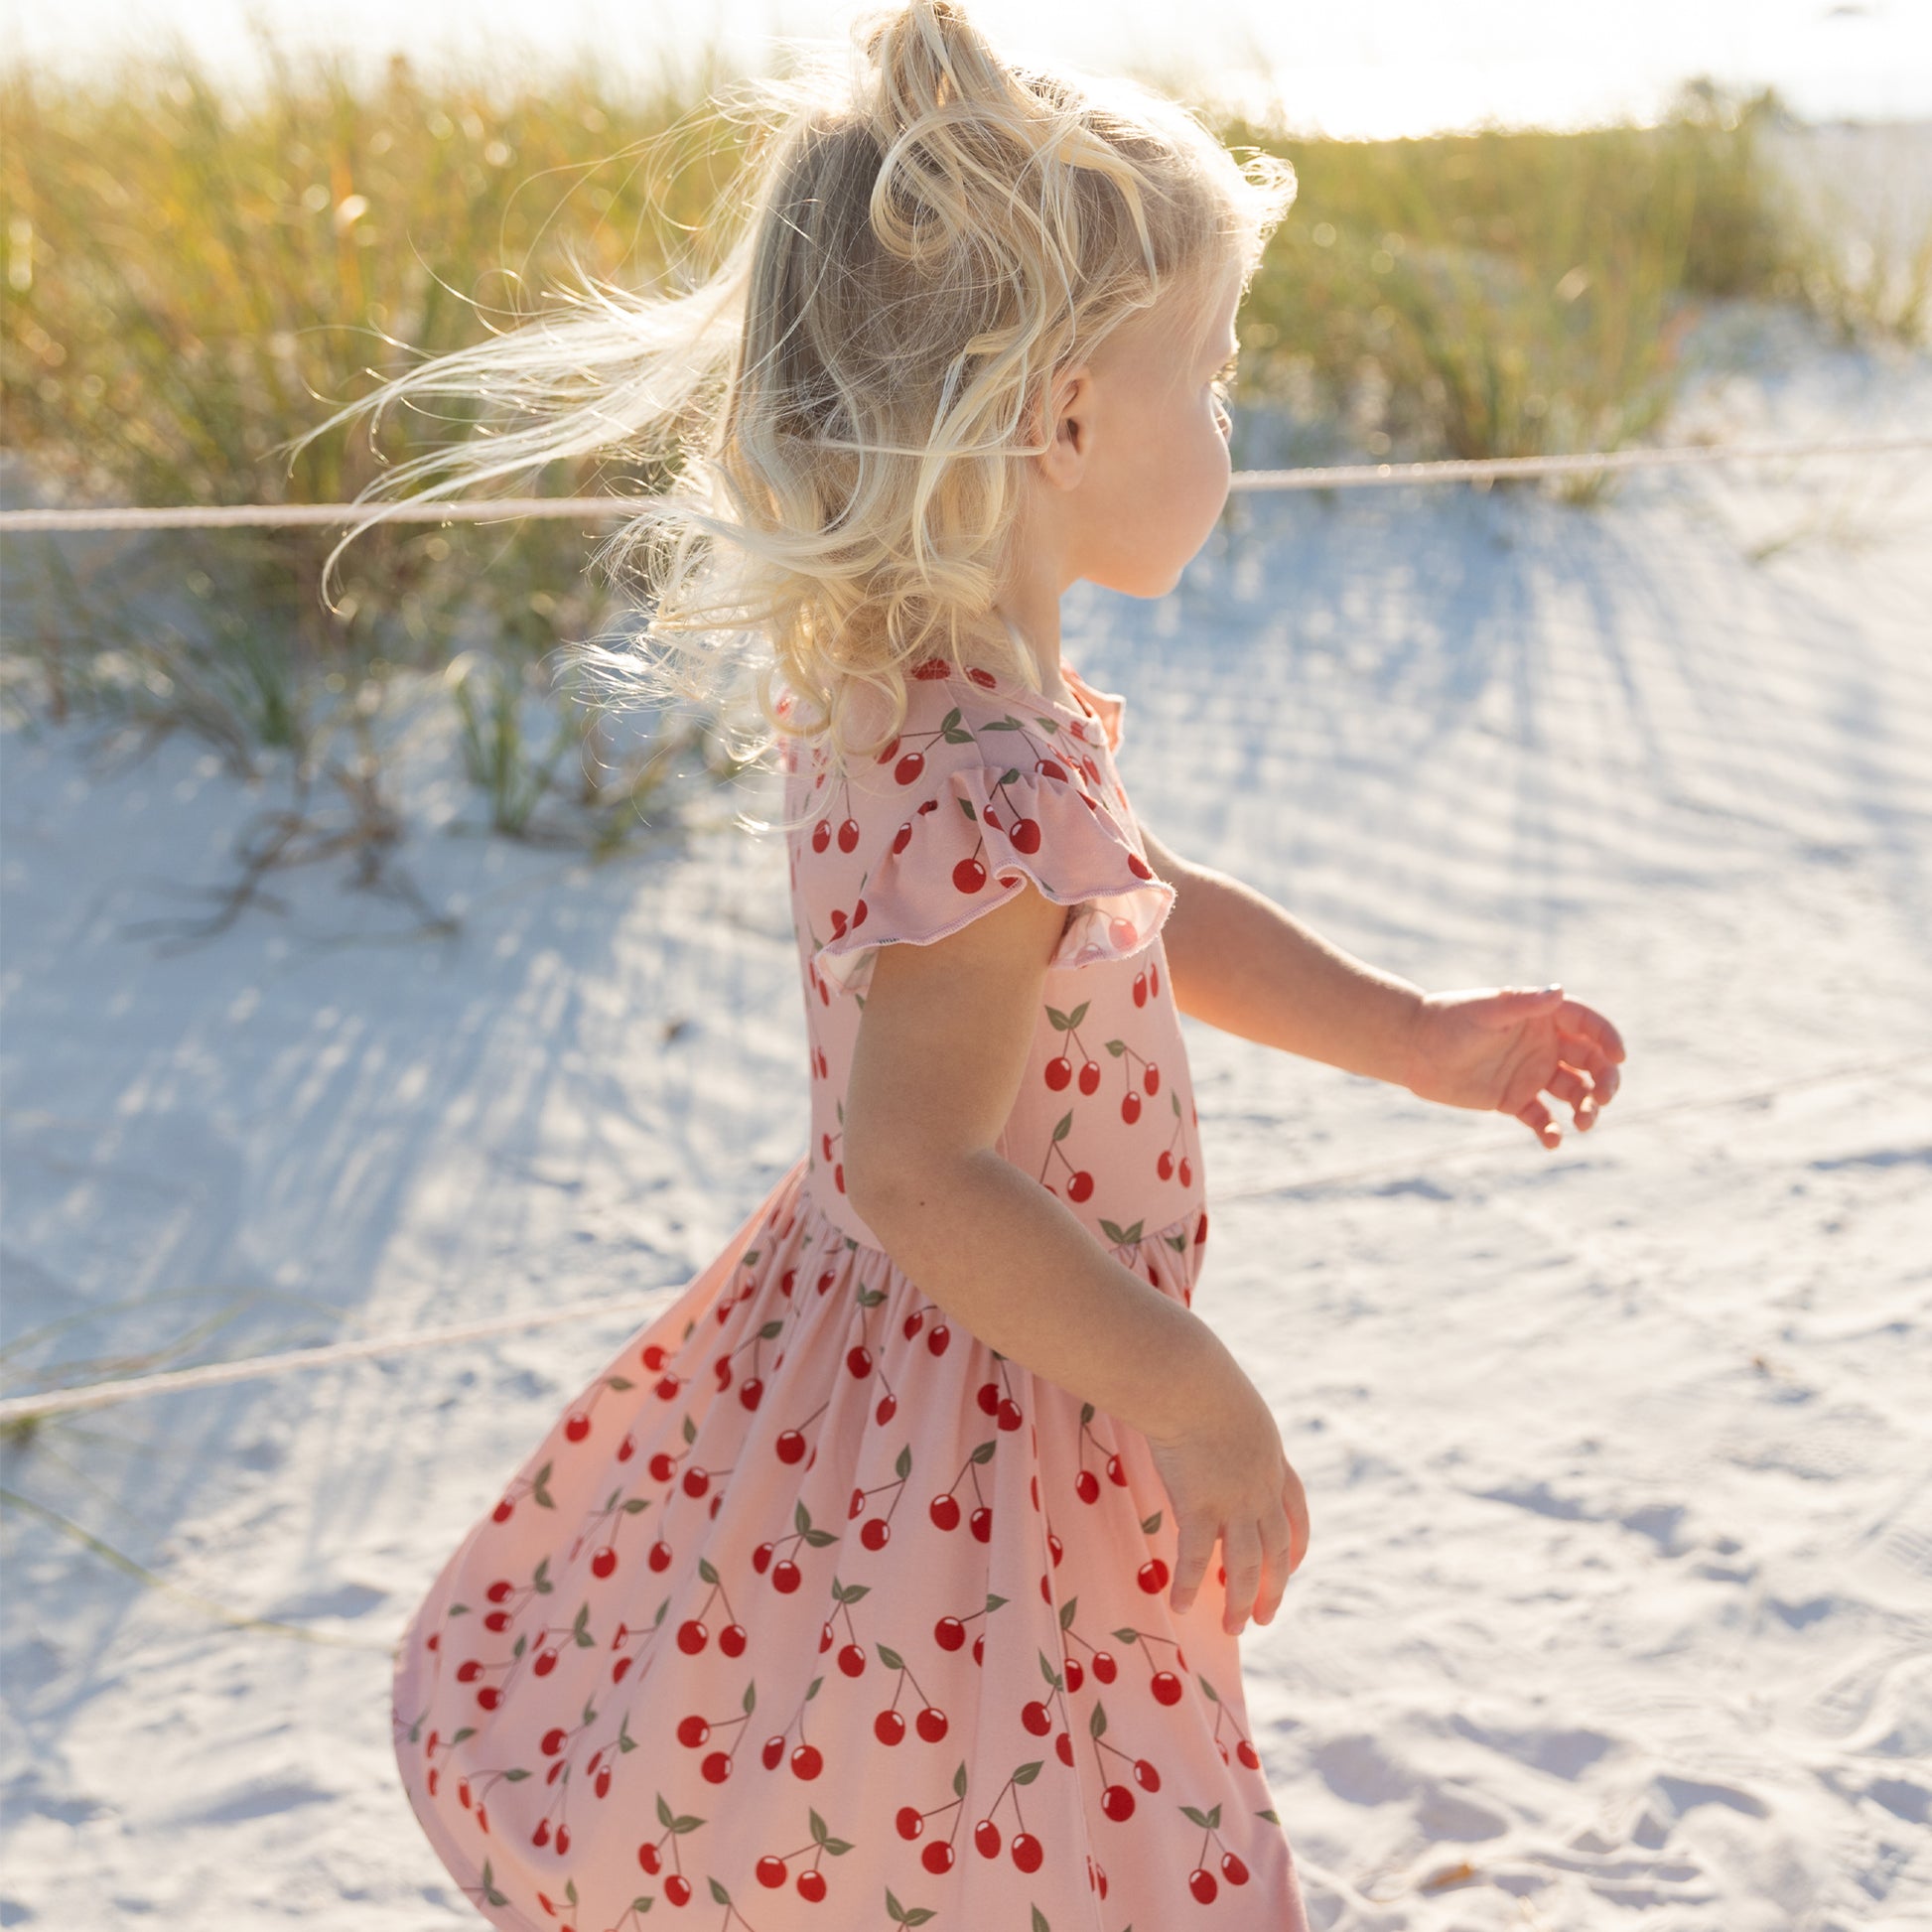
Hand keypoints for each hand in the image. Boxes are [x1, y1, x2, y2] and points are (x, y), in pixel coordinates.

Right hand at [1143, 1363, 1308, 1635]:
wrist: (1191, 1382)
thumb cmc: (1200, 1381)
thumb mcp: (1231, 1404)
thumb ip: (1230, 1425)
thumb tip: (1212, 1422)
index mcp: (1273, 1463)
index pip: (1296, 1514)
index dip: (1297, 1545)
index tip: (1295, 1566)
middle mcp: (1261, 1490)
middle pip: (1276, 1550)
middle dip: (1274, 1588)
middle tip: (1265, 1618)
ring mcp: (1234, 1502)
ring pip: (1247, 1566)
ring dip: (1242, 1601)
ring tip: (1234, 1629)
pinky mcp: (1201, 1507)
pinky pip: (1197, 1558)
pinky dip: (1191, 1584)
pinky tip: (1180, 1605)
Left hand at [1403, 983, 1625, 1147]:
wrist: (1414, 1047)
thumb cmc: (1450, 1019)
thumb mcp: (1487, 1009)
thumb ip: (1522, 1003)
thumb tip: (1558, 992)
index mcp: (1543, 1018)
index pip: (1588, 1026)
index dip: (1607, 1038)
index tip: (1619, 1057)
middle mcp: (1545, 1046)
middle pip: (1591, 1063)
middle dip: (1604, 1080)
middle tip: (1602, 1097)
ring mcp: (1532, 1074)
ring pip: (1574, 1093)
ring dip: (1586, 1108)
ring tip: (1583, 1123)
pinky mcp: (1515, 1100)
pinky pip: (1542, 1119)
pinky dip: (1550, 1131)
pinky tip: (1551, 1141)